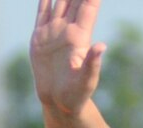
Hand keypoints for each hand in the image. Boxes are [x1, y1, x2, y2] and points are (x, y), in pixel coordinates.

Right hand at [32, 0, 105, 116]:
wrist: (59, 102)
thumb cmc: (77, 95)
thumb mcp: (86, 81)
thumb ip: (93, 64)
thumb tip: (102, 46)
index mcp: (80, 36)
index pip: (88, 5)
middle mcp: (68, 29)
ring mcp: (54, 32)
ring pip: (59, 0)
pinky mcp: (40, 38)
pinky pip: (42, 12)